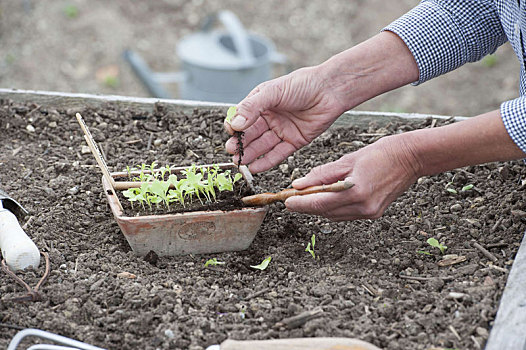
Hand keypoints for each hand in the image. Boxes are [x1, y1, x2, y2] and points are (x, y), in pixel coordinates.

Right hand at [224, 66, 349, 172]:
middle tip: (232, 152)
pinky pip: (278, 154)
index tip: (230, 132)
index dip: (235, 126)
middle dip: (241, 144)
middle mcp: (271, 117)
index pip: (243, 117)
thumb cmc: (303, 84)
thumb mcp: (273, 91)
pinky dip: (267, 162)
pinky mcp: (295, 141)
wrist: (330, 90)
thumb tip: (235, 123)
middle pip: (251, 134)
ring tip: (240, 162)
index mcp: (262, 102)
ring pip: (263, 146)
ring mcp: (282, 130)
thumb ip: (252, 107)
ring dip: (251, 154)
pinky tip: (255, 168)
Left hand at [285, 134, 421, 220]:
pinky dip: (333, 208)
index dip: (300, 204)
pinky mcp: (374, 213)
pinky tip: (327, 198)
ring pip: (334, 216)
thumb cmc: (381, 154)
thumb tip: (299, 184)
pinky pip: (346, 214)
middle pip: (325, 212)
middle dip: (306, 206)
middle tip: (292, 198)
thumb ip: (321, 174)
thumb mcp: (347, 160)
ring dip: (319, 208)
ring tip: (307, 196)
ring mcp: (370, 213)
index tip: (286, 201)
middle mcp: (363, 207)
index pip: (320, 203)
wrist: (410, 158)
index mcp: (356, 192)